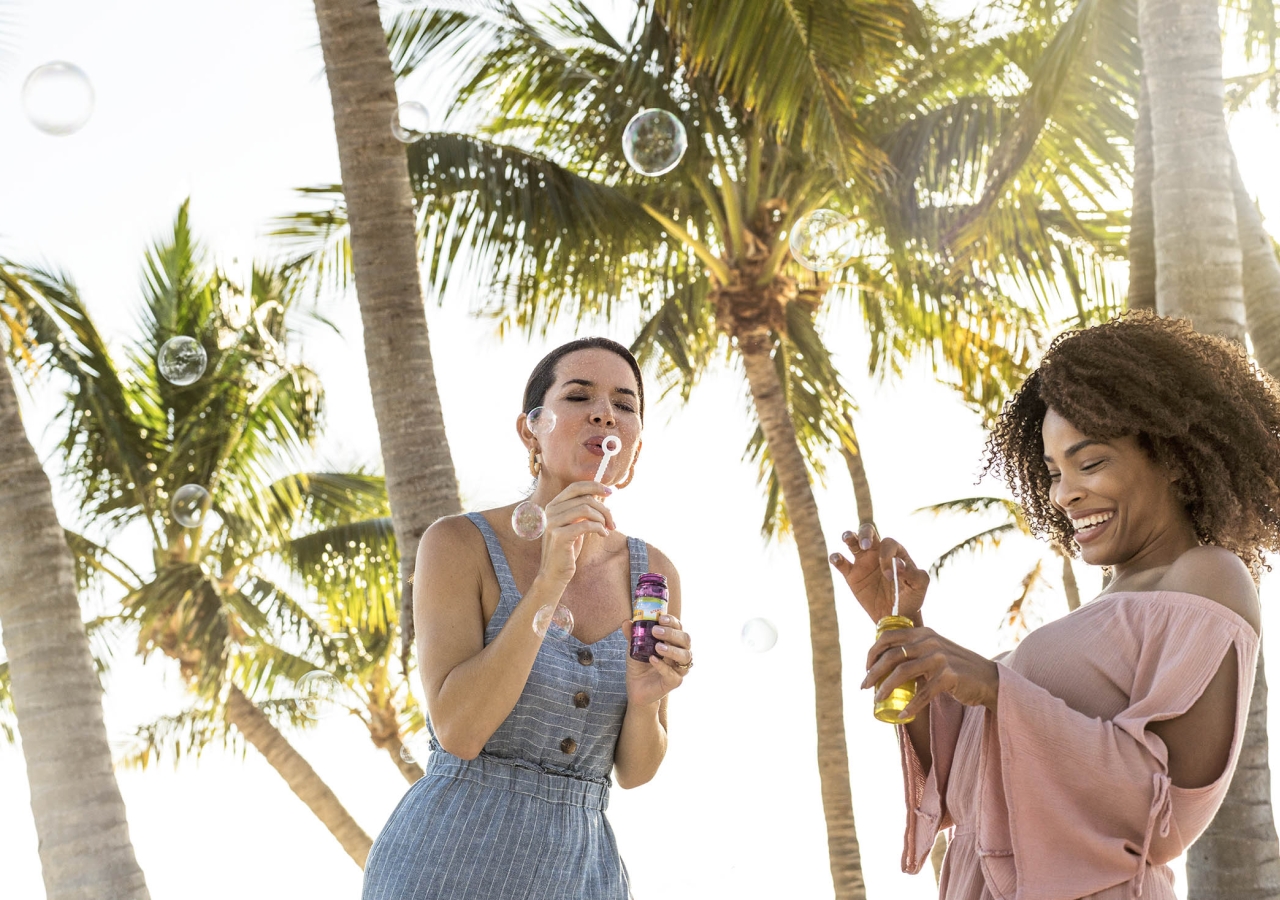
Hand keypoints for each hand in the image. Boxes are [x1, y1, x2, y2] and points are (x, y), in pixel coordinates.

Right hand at [535, 481, 614, 585]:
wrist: (554, 573)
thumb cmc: (568, 548)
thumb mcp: (575, 525)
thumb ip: (583, 510)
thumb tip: (601, 493)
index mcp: (554, 505)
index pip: (575, 487)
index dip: (594, 486)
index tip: (610, 492)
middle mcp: (551, 510)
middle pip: (585, 499)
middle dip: (604, 509)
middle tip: (613, 522)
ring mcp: (553, 522)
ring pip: (586, 509)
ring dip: (602, 519)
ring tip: (607, 529)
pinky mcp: (560, 535)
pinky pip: (586, 525)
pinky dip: (599, 528)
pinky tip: (603, 534)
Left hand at [625, 614, 691, 707]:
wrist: (636, 687)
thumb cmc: (639, 664)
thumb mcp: (634, 647)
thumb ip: (632, 635)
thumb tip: (626, 622)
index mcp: (673, 641)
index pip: (678, 627)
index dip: (672, 621)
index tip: (660, 618)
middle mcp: (680, 653)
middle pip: (685, 639)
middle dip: (672, 633)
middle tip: (656, 631)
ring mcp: (679, 668)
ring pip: (685, 656)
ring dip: (672, 649)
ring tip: (657, 647)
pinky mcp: (674, 681)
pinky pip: (673, 674)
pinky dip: (663, 666)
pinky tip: (653, 660)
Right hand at [828, 522, 928, 623]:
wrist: (897, 616)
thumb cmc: (911, 598)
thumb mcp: (919, 586)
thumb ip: (914, 574)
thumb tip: (899, 565)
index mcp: (895, 552)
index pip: (888, 544)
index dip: (887, 556)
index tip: (888, 576)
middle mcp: (877, 553)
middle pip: (868, 531)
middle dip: (865, 534)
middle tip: (865, 546)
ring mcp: (863, 562)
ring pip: (853, 541)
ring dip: (848, 536)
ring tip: (847, 538)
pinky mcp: (851, 575)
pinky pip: (840, 562)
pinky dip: (836, 558)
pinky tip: (837, 559)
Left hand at [860, 626, 999, 718]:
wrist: (987, 678)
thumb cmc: (955, 666)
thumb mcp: (934, 650)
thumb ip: (915, 650)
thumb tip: (883, 662)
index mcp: (923, 633)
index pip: (888, 636)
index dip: (872, 652)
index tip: (866, 668)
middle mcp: (930, 641)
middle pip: (891, 655)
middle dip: (873, 672)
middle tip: (864, 686)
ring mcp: (940, 658)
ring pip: (902, 673)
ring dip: (885, 688)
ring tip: (876, 700)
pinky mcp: (949, 676)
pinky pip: (923, 694)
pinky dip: (911, 706)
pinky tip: (902, 715)